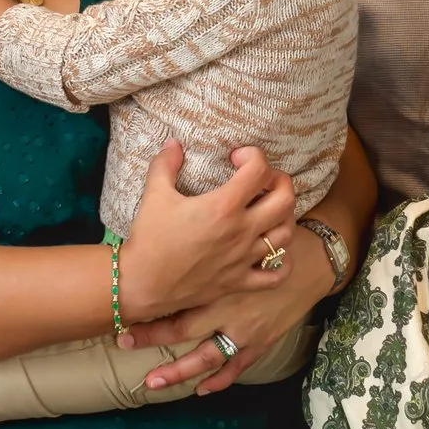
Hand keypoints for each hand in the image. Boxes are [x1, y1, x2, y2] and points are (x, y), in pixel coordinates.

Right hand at [116, 143, 297, 323]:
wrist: (142, 284)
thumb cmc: (149, 239)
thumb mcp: (154, 195)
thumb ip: (165, 165)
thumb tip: (173, 144)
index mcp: (223, 207)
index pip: (258, 170)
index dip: (253, 155)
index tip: (237, 158)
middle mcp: (241, 231)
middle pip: (285, 200)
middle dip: (280, 181)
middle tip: (263, 179)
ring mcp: (243, 259)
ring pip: (285, 235)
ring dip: (283, 217)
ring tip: (269, 210)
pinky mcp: (239, 282)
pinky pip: (275, 276)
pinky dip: (282, 263)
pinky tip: (273, 252)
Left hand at [122, 222, 328, 393]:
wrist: (309, 263)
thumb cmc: (269, 242)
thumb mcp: (236, 233)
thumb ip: (205, 233)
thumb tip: (169, 221)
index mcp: (218, 281)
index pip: (175, 298)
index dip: (148, 309)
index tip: (121, 312)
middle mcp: (228, 308)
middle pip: (182, 330)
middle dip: (151, 339)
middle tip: (123, 342)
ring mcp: (245, 330)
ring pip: (207, 357)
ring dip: (178, 372)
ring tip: (152, 383)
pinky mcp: (261, 342)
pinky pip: (237, 367)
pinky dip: (219, 380)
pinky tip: (201, 389)